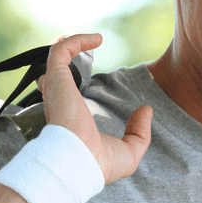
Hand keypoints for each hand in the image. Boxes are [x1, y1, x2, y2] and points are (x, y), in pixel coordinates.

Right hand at [37, 33, 152, 184]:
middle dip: (67, 54)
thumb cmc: (99, 165)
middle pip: (55, 71)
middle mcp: (60, 102)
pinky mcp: (57, 80)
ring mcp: (57, 90)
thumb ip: (140, 132)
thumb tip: (146, 111)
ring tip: (93, 37)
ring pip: (55, 55)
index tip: (92, 67)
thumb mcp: (129, 152)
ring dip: (71, 42)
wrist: (79, 165)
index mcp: (70, 118)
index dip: (73, 79)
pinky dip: (77, 40)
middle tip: (85, 44)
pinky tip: (98, 39)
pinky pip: (61, 50)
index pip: (63, 93)